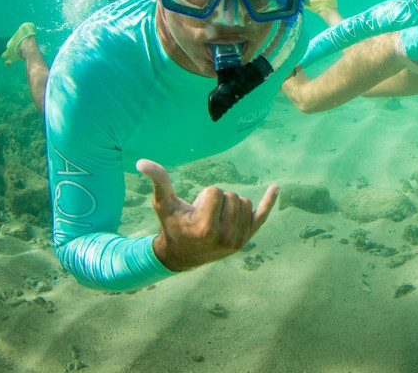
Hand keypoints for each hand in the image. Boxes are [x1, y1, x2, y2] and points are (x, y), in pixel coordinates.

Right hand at [136, 159, 278, 272]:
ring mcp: (240, 240)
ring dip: (230, 204)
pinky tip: (276, 187)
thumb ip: (158, 182)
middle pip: (232, 196)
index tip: (196, 211)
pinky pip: (263, 214)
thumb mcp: (163, 205)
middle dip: (218, 200)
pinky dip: (270, 201)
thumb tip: (141, 162)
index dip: (205, 196)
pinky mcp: (248, 237)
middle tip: (205, 217)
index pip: (217, 191)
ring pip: (244, 202)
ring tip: (215, 219)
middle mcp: (226, 237)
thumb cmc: (172, 225)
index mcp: (206, 228)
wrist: (181, 255)